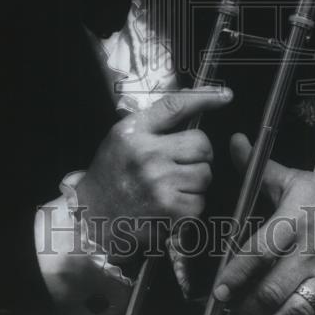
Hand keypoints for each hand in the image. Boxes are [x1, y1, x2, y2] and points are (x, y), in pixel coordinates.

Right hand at [75, 87, 231, 260]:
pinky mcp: (170, 210)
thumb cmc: (110, 175)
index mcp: (133, 132)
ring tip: (171, 186)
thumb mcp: (122, 138)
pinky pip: (199, 201)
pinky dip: (190, 205)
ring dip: (195, 182)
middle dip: (199, 155)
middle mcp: (147, 154)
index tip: (225, 95)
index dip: (205, 97)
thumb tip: (193, 105)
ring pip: (205, 175)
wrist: (90, 219)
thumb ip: (152, 123)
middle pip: (202, 144)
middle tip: (182, 163)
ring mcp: (159, 183)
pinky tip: (170, 205)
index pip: (176, 105)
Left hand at [213, 134, 314, 314]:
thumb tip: (235, 143)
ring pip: (298, 309)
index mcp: (294, 222)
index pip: (259, 251)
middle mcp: (310, 252)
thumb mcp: (295, 178)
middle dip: (249, 306)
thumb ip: (260, 168)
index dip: (237, 273)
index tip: (221, 289)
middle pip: (274, 287)